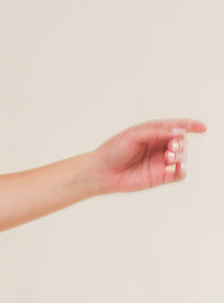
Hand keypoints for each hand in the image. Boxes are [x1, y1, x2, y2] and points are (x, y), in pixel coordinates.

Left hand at [87, 118, 205, 194]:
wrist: (101, 171)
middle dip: (180, 142)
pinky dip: (182, 170)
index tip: (201, 128)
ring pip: (182, 156)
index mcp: (154, 133)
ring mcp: (160, 162)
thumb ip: (157, 131)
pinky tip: (179, 167)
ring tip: (168, 156)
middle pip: (181, 141)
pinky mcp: (159, 177)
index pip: (176, 127)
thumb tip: (178, 130)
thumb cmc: (114, 150)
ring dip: (180, 155)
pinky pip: (178, 174)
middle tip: (171, 146)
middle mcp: (159, 146)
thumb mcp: (135, 134)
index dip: (190, 126)